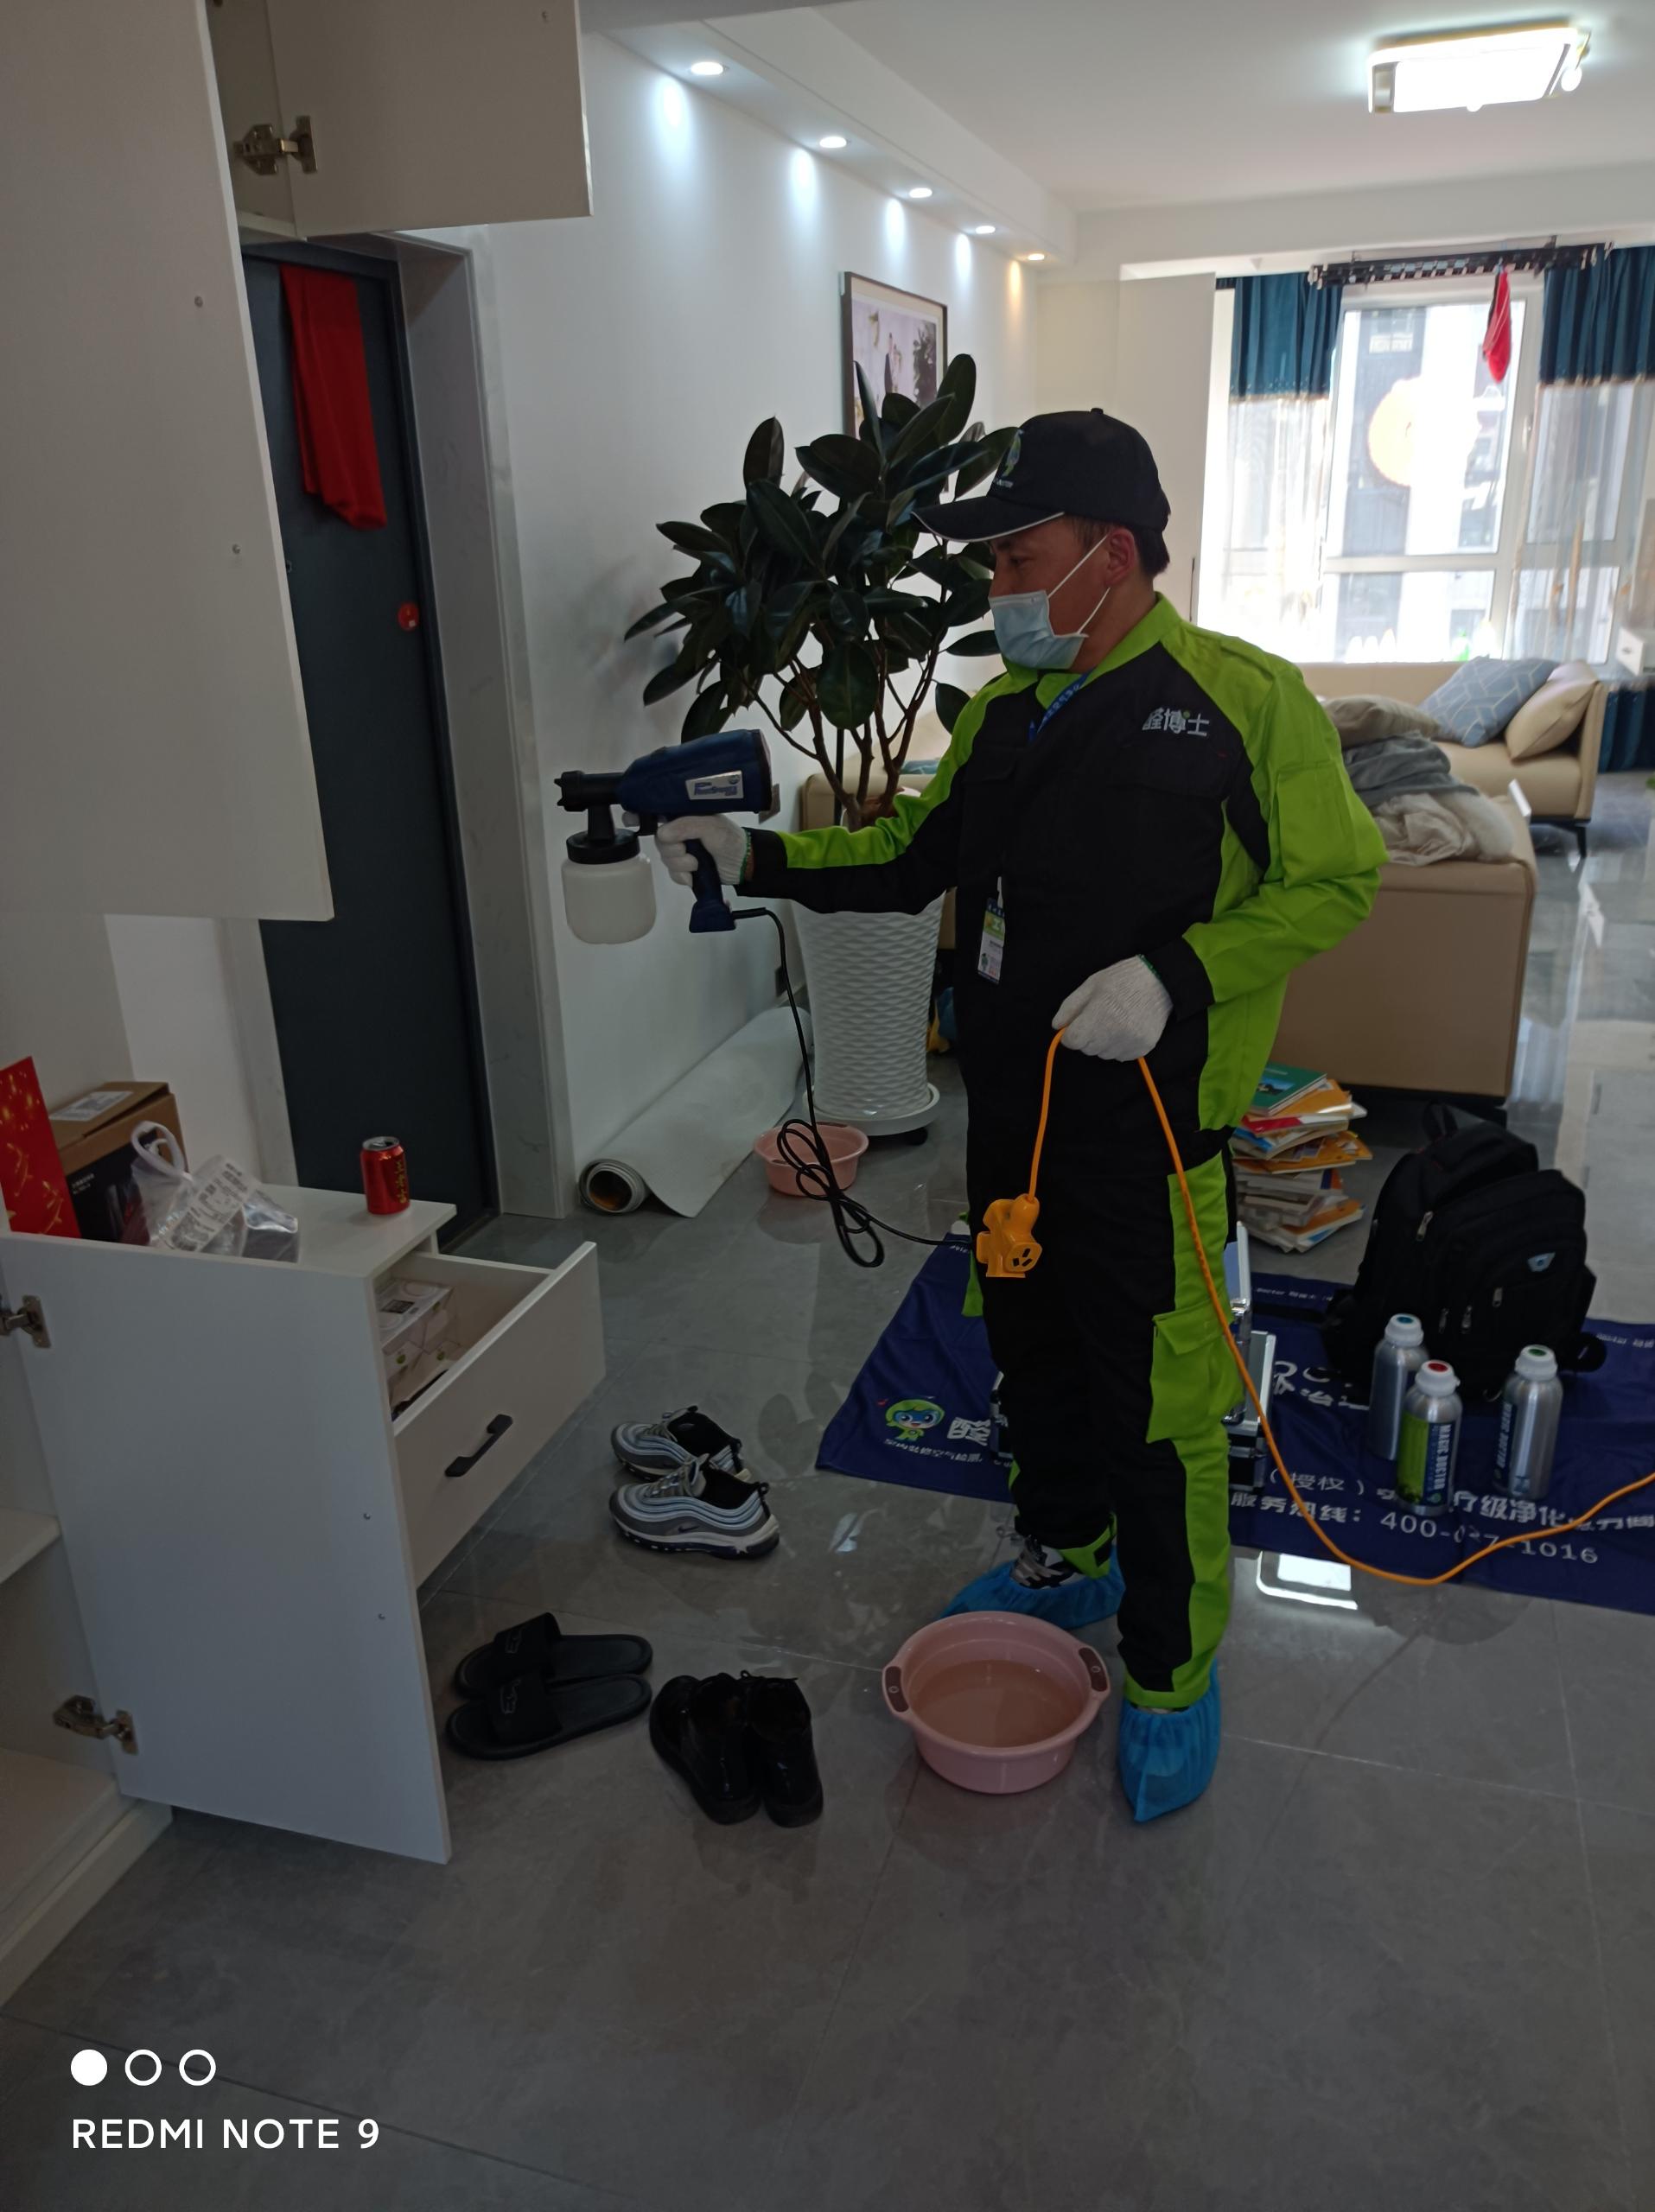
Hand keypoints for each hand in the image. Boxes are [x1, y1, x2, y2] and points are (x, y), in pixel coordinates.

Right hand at [656, 815, 745, 887]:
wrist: (744, 864)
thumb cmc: (729, 840)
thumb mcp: (711, 827)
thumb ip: (686, 826)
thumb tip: (662, 834)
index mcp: (686, 819)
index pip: (663, 825)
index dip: (666, 835)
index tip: (679, 842)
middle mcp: (681, 835)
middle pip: (661, 845)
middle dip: (675, 854)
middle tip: (691, 855)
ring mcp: (683, 853)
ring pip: (666, 860)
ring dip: (681, 866)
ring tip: (697, 865)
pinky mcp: (686, 870)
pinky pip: (673, 875)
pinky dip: (682, 878)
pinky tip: (693, 877)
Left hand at [1055, 957, 1171, 1059]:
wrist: (1159, 981)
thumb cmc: (1121, 980)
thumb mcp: (1090, 985)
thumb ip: (1070, 1007)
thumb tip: (1057, 1027)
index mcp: (1098, 1017)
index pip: (1072, 1041)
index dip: (1071, 1033)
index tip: (1077, 1024)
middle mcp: (1114, 1034)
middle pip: (1087, 1049)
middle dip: (1088, 1036)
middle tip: (1100, 1017)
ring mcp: (1130, 1043)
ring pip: (1103, 1054)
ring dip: (1103, 1043)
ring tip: (1115, 1021)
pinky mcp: (1143, 1049)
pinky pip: (1121, 1056)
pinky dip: (1119, 1046)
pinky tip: (1127, 1028)